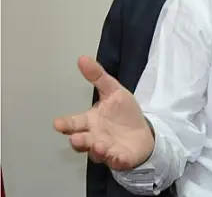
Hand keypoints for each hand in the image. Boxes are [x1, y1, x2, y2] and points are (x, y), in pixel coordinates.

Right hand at [53, 56, 154, 170]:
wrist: (143, 134)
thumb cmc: (124, 115)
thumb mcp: (114, 91)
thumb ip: (98, 77)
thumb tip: (83, 58)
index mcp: (90, 121)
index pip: (74, 123)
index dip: (66, 124)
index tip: (58, 123)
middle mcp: (94, 137)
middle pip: (82, 141)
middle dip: (78, 140)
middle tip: (76, 138)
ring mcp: (106, 149)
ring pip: (96, 152)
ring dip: (97, 150)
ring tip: (100, 145)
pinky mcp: (120, 158)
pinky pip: (117, 161)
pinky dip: (117, 159)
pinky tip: (118, 155)